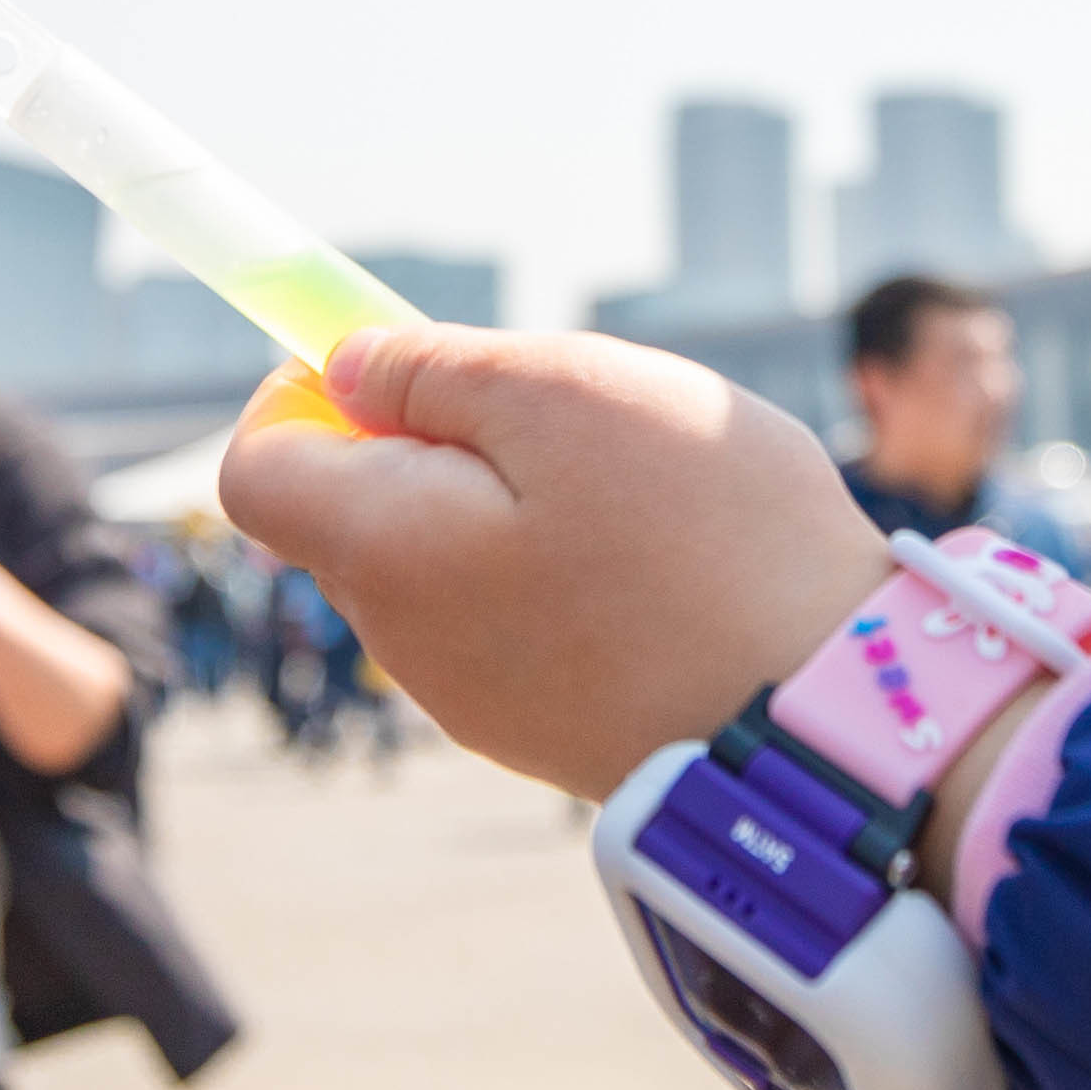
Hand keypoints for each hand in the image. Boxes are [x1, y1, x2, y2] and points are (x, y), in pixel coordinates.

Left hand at [215, 326, 886, 792]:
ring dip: (509, 504)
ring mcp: (479, 703)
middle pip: (358, 511)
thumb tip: (342, 370)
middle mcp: (405, 646)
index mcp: (382, 553)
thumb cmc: (706, 540)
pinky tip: (664, 567)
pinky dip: (563, 571)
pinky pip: (516, 620)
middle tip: (564, 417)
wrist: (833, 724)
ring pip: (446, 563)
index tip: (403, 356)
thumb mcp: (568, 394)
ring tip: (638, 499)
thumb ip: (433, 371)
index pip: (257, 468)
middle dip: (432, 438)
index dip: (303, 387)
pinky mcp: (551, 733)